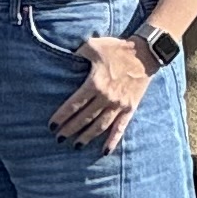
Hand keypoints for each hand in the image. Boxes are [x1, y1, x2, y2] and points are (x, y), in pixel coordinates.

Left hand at [52, 35, 149, 151]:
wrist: (145, 54)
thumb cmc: (116, 48)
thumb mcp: (93, 45)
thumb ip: (77, 53)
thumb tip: (63, 58)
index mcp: (95, 83)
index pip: (74, 104)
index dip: (62, 116)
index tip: (51, 125)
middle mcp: (106, 97)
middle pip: (84, 118)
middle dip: (70, 129)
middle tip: (58, 138)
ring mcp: (119, 105)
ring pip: (100, 126)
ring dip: (87, 137)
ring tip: (76, 146)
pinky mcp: (130, 108)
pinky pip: (120, 128)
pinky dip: (112, 140)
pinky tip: (104, 151)